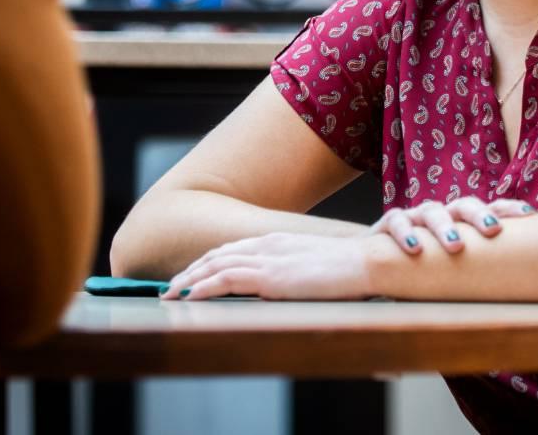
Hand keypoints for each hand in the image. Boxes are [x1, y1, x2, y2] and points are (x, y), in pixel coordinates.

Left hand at [160, 232, 381, 300]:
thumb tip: (287, 285)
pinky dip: (202, 288)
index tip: (192, 275)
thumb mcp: (316, 265)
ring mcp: (268, 259)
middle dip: (191, 271)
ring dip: (189, 281)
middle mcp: (267, 244)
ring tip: (170, 295)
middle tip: (170, 288)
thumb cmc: (351, 268)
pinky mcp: (270, 277)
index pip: (233, 250)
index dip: (209, 263)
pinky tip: (189, 297)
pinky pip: (225, 280)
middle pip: (217, 255)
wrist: (367, 261)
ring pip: (215, 267)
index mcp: (277, 240)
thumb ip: (296, 271)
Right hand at [370, 196, 536, 256]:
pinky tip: (415, 248)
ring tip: (455, 247)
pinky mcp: (389, 223)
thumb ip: (478, 270)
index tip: (530, 215)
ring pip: (433, 211)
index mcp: (463, 221)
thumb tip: (520, 291)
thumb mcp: (453, 266)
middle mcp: (443, 214)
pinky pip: (397, 221)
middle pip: (464, 205)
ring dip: (445, 226)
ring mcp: (416, 216)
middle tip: (493, 230)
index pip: (490, 208)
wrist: (378, 260)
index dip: (510, 209)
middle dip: (480, 215)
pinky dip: (406, 233)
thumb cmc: (425, 265)